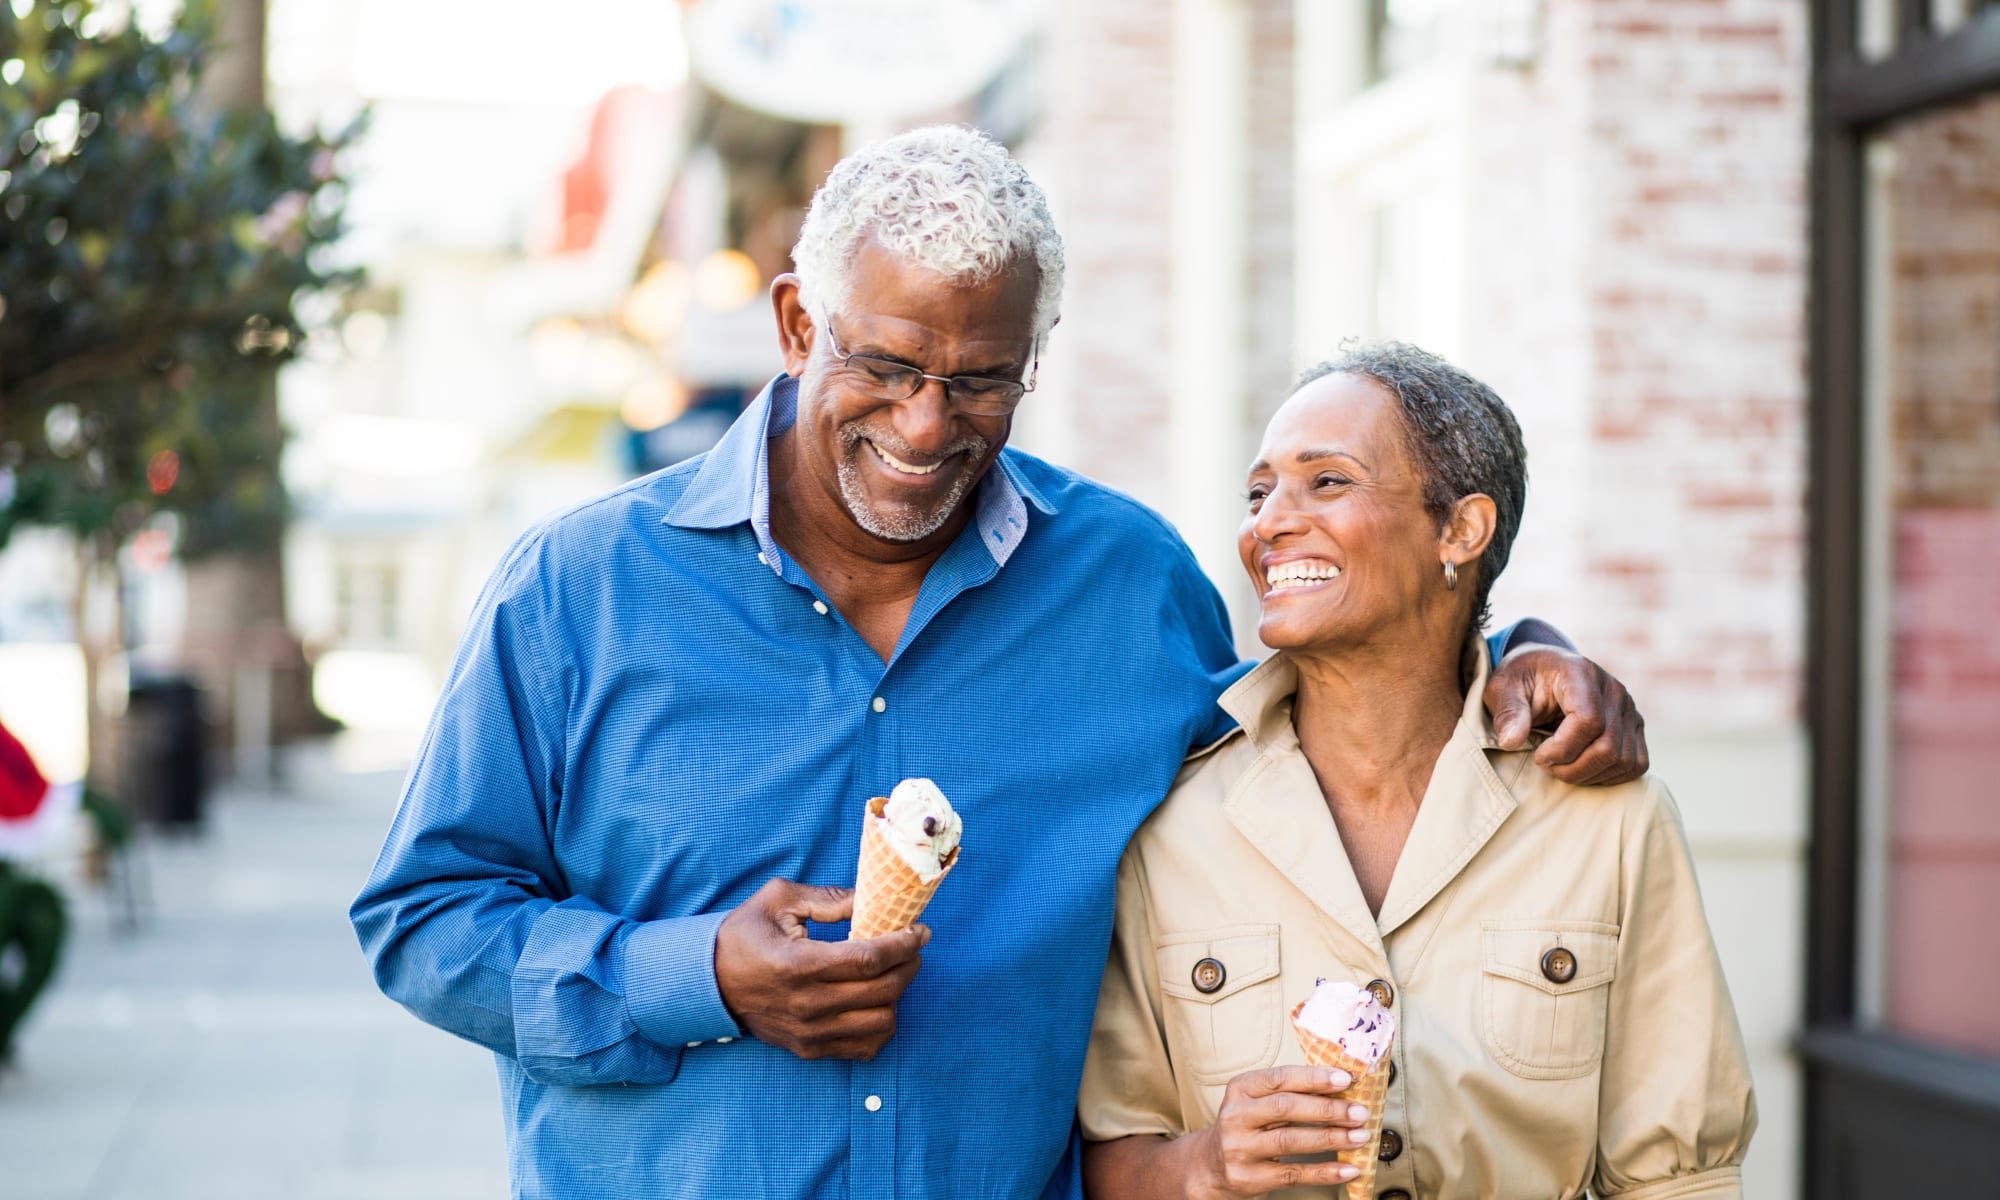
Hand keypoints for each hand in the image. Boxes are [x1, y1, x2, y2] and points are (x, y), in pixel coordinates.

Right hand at [713, 877, 926, 1060]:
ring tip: (894, 972)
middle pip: (883, 990)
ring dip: (898, 995)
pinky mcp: (809, 1049)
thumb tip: (873, 902)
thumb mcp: (778, 899)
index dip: (903, 944)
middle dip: (909, 964)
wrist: (708, 983)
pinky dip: (882, 1026)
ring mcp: (809, 1032)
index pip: (869, 959)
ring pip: (882, 1023)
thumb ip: (828, 898)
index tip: (919, 931)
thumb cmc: (744, 935)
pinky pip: (865, 1048)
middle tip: (912, 946)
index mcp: (798, 965)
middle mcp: (806, 1004)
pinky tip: (877, 1002)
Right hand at [1185, 1065, 1371, 1197]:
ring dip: (1331, 1138)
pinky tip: (1347, 1169)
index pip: (1279, 1078)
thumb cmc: (1248, 1126)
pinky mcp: (1248, 1178)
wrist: (1211, 1165)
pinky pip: (1292, 1175)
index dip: (1314, 1078)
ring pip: (1290, 1141)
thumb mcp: (1258, 1101)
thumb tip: (1343, 1086)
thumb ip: (1292, 1093)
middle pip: (1285, 1108)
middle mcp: (1235, 1116)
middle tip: (1359, 1112)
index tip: (1346, 1079)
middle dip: (1328, 1109)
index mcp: (1240, 1088)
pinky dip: (1324, 1172)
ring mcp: (1239, 1148)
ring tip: (1360, 1137)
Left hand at [1485, 645, 1648, 785]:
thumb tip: (1512, 742)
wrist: (1544, 670)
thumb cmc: (1522, 679)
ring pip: (1623, 761)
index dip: (1562, 748)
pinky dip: (1609, 776)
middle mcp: (1614, 690)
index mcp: (1581, 674)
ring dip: (1589, 775)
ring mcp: (1629, 709)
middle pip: (1608, 747)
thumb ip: (1508, 712)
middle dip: (1572, 768)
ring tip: (1561, 767)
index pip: (1588, 721)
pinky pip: (1636, 764)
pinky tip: (1582, 769)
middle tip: (1546, 765)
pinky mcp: (1635, 727)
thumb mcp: (1502, 687)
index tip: (1538, 754)